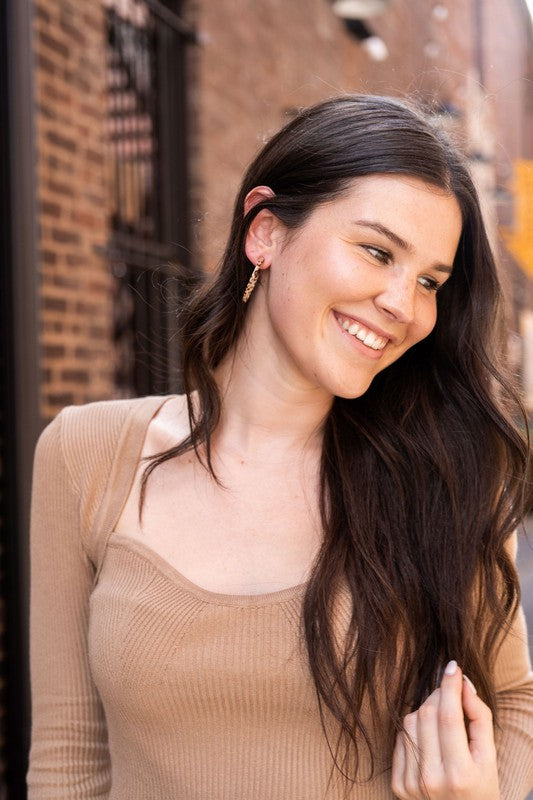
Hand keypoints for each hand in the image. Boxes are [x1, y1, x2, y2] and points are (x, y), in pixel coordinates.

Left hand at [391, 660, 499, 798]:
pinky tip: (429, 740)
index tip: (452, 666)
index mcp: (460, 774)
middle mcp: (431, 780)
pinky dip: (414, 731)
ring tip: (442, 721)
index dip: (450, 686)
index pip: (449, 717)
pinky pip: (400, 738)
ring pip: (410, 721)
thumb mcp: (489, 758)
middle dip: (440, 696)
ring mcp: (411, 784)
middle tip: (451, 694)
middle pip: (428, 714)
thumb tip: (463, 683)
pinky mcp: (398, 785)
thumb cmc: (480, 789)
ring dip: (426, 711)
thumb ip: (479, 719)